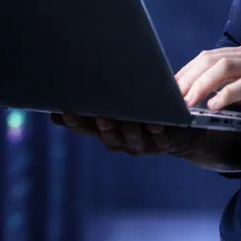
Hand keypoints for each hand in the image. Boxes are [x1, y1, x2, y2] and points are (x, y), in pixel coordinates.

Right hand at [50, 112, 197, 157]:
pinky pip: (161, 141)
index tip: (63, 112)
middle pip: (108, 137)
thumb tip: (64, 95)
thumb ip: (97, 103)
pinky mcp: (166, 144)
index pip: (86, 128)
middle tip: (98, 116)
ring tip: (127, 120)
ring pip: (133, 141)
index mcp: (107, 131)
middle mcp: (122, 142)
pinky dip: (157, 134)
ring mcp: (143, 145)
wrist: (178, 130)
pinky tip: (155, 125)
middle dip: (101, 128)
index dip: (75, 123)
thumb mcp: (119, 104)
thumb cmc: (142, 109)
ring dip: (129, 131)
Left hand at [176, 44, 240, 127]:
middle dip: (188, 77)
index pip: (211, 56)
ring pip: (224, 67)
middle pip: (212, 58)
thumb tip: (215, 96)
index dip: (188, 71)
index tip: (173, 88)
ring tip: (188, 101)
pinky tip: (214, 107)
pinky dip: (226, 94)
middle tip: (173, 97)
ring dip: (201, 84)